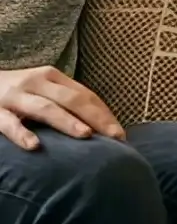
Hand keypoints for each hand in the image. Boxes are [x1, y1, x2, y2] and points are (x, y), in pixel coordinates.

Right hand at [0, 67, 124, 150]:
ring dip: (67, 122)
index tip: (120, 134)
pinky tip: (34, 146)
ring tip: (86, 135)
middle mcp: (36, 83)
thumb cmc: (17, 93)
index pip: (85, 95)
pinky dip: (22, 134)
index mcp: (52, 77)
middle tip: (114, 136)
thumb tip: (100, 126)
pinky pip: (9, 124)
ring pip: (45, 109)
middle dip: (96, 118)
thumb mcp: (42, 90)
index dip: (104, 114)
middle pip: (72, 99)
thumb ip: (65, 102)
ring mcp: (15, 96)